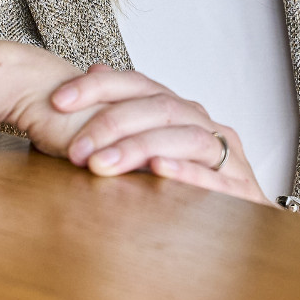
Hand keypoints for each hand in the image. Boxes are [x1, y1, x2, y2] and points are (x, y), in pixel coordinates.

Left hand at [27, 64, 270, 205]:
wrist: (241, 230)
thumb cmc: (188, 182)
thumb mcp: (151, 143)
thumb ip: (127, 111)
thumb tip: (94, 69)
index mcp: (179, 109)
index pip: (137, 84)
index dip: (97, 88)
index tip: (58, 101)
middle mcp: (203, 123)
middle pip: (158, 107)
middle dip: (111, 123)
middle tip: (74, 149)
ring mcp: (225, 154)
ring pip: (184, 137)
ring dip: (138, 148)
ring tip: (100, 164)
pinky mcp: (241, 189)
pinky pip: (215, 176)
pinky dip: (186, 172)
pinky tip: (157, 171)